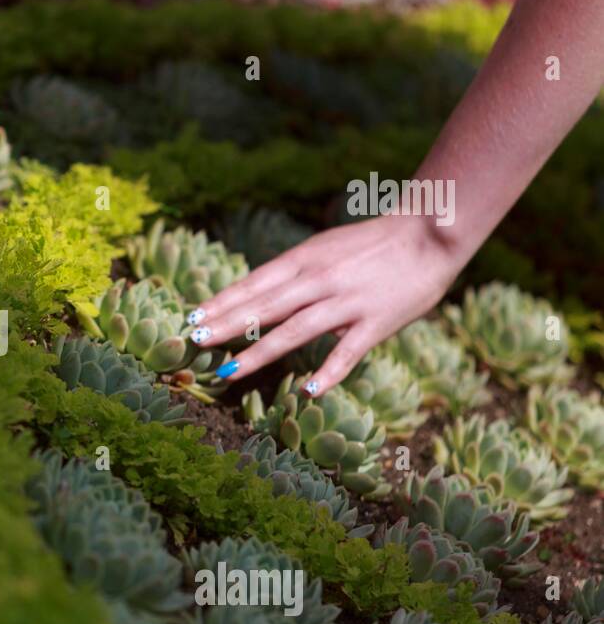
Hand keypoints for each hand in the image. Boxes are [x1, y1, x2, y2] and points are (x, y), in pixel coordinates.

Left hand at [189, 215, 467, 395]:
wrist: (431, 232)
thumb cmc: (372, 244)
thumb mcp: (324, 248)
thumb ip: (293, 274)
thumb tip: (257, 298)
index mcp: (305, 259)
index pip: (254, 283)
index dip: (222, 302)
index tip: (192, 318)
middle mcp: (320, 279)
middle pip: (265, 306)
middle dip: (227, 325)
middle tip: (196, 342)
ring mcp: (347, 301)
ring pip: (295, 330)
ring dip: (260, 352)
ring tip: (231, 371)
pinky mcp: (376, 322)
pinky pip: (348, 352)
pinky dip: (329, 372)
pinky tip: (307, 391)